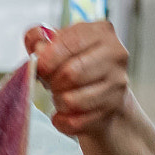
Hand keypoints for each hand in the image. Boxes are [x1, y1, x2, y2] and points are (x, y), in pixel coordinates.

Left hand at [23, 22, 131, 136]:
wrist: (101, 91)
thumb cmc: (73, 63)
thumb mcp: (55, 46)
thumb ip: (38, 40)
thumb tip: (37, 45)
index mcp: (101, 32)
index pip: (69, 43)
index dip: (47, 58)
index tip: (39, 67)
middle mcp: (115, 54)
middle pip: (71, 73)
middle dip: (52, 82)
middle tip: (51, 84)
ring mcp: (118, 82)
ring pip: (72, 100)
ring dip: (58, 102)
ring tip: (59, 97)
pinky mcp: (113, 108)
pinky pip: (76, 122)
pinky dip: (62, 121)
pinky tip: (62, 115)